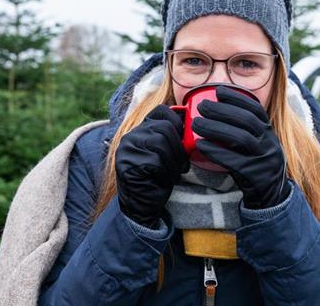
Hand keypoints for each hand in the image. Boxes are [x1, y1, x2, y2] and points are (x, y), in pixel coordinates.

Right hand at [115, 104, 189, 227]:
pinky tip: (166, 179)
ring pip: (160, 142)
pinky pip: (156, 160)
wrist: (142, 207)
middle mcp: (130, 137)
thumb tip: (192, 123)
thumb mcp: (166, 154)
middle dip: (179, 147)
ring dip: (174, 160)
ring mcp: (127, 150)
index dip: (177, 120)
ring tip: (175, 173)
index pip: (160, 111)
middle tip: (183, 164)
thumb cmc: (158, 179)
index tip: (185, 136)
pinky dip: (168, 171)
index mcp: (140, 130)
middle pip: (164, 127)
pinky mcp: (129, 164)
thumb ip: (171, 137)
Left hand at [191, 85, 290, 208]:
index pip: (255, 109)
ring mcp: (263, 159)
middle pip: (246, 121)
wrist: (270, 196)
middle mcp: (269, 143)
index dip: (237, 97)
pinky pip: (233, 160)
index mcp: (269, 132)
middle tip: (201, 106)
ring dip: (215, 128)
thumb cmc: (255, 165)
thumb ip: (244, 129)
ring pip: (240, 138)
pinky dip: (215, 151)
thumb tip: (217, 108)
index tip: (218, 90)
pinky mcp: (254, 175)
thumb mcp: (257, 144)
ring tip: (196, 123)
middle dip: (222, 111)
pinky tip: (200, 145)